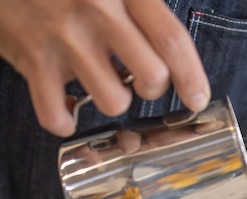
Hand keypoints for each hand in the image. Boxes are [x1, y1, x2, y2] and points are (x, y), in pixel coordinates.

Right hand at [0, 0, 210, 136]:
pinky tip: (67, 107)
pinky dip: (63, 121)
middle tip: (143, 81)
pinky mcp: (31, 58)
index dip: (191, 76)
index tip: (197, 98)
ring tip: (102, 82)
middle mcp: (97, 12)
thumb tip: (176, 50)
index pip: (172, 40)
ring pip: (113, 100)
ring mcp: (64, 37)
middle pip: (152, 76)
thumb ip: (145, 8)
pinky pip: (54, 113)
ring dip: (113, 101)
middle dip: (154, 89)